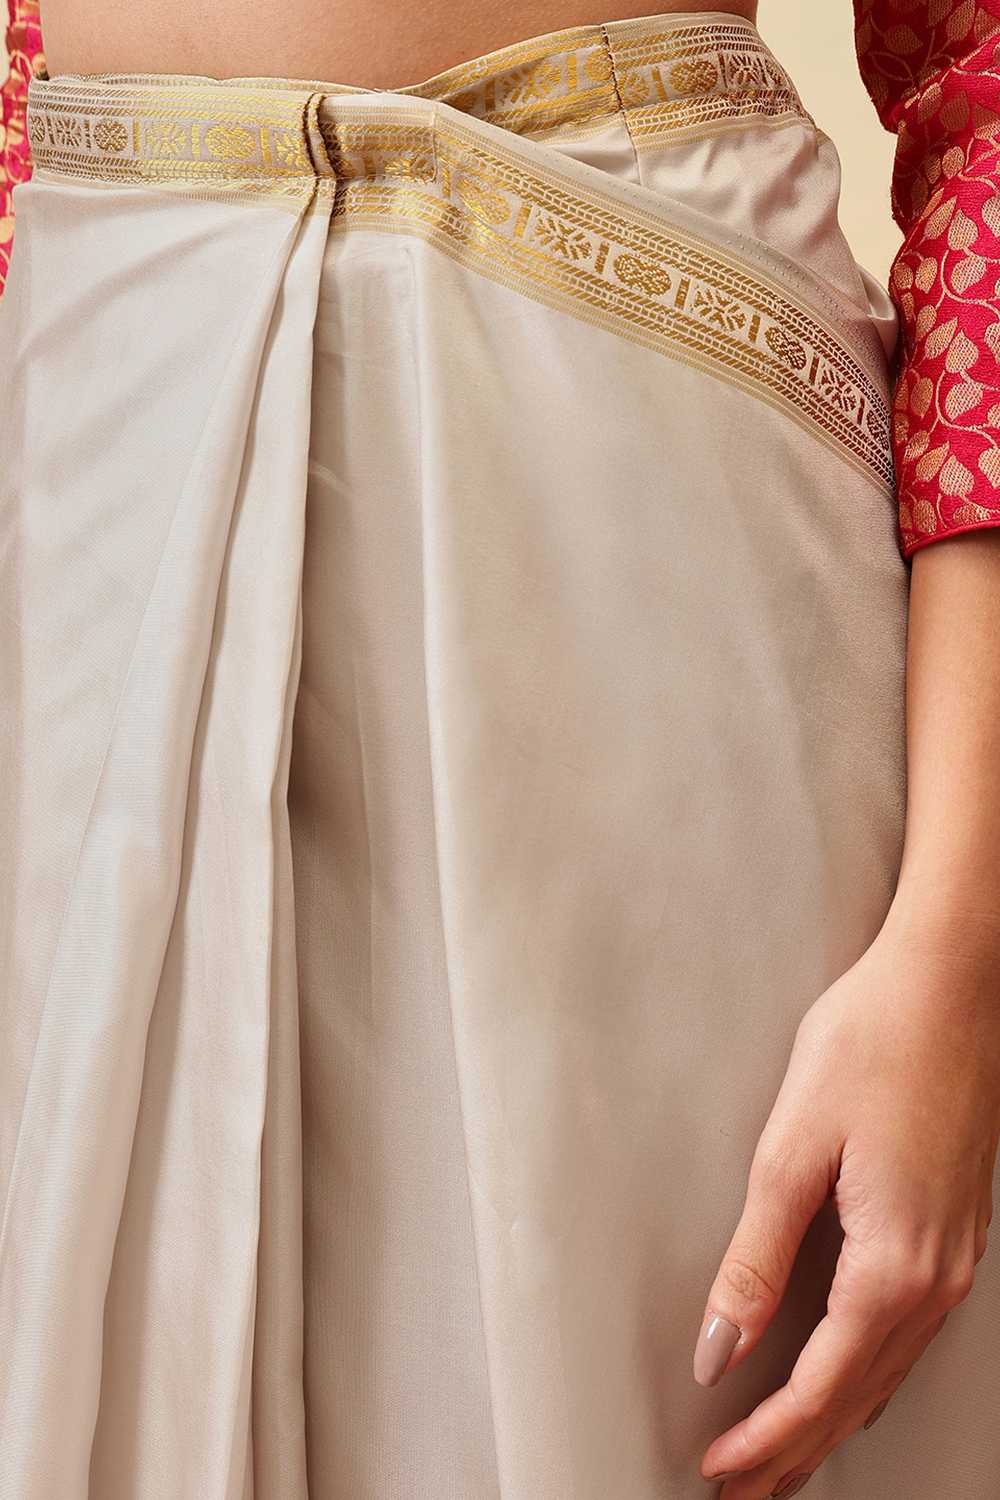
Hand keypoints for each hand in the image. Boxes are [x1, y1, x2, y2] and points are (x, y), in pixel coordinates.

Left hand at [692, 908, 999, 1497]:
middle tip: (743, 1488)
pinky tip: (848, 1375)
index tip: (720, 1469)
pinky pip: (911, 1332)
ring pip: (890, 1370)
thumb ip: (756, 1258)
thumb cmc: (872, 1044)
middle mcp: (938, 1278)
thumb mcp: (792, 1148)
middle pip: (858, 1395)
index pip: (820, 1387)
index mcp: (893, 1265)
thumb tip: (720, 1347)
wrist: (954, 983)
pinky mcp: (958, 1229)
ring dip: (833, 1416)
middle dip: (797, 1449)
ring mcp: (957, 1257)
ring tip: (785, 1451)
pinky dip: (868, 1372)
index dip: (767, 1438)